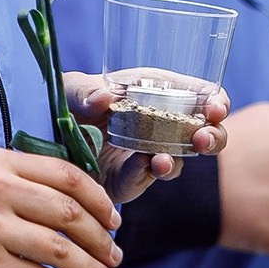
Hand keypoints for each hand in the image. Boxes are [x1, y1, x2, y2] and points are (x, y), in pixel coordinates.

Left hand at [64, 70, 228, 202]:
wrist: (51, 139)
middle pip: (206, 132)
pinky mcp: (135, 178)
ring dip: (177, 160)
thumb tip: (103, 97)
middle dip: (213, 136)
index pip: (203, 94)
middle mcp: (163, 123)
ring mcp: (153, 153)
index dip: (217, 101)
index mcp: (159, 91)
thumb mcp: (74, 89)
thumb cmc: (71, 102)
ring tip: (163, 161)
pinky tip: (138, 166)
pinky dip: (145, 172)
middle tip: (203, 138)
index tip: (216, 108)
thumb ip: (85, 91)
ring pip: (181, 160)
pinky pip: (147, 177)